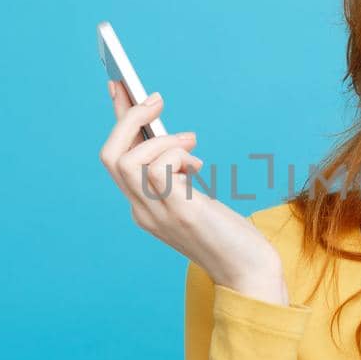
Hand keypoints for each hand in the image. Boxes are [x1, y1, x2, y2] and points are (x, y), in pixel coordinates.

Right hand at [98, 80, 290, 305]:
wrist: (250, 273)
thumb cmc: (228, 236)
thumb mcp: (194, 198)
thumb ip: (177, 175)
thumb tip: (171, 138)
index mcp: (144, 208)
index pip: (116, 158)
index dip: (117, 119)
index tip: (121, 85)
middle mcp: (143, 212)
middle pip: (110, 156)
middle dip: (128, 118)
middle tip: (156, 100)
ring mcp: (158, 215)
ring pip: (127, 160)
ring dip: (159, 138)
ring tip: (191, 142)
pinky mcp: (182, 213)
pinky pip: (158, 169)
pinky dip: (175, 153)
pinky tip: (197, 163)